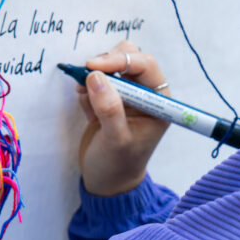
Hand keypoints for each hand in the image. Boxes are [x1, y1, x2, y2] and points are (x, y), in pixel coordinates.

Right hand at [77, 41, 169, 195]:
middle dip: (106, 62)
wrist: (106, 182)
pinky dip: (87, 86)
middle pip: (129, 56)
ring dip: (94, 73)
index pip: (145, 65)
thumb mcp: (116, 140)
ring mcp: (126, 95)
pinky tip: (84, 104)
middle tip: (85, 74)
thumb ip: (109, 109)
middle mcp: (144, 94)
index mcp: (158, 101)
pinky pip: (96, 80)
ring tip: (81, 92)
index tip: (93, 66)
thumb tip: (96, 76)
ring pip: (111, 65)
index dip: (120, 60)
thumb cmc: (118, 165)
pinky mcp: (108, 99)